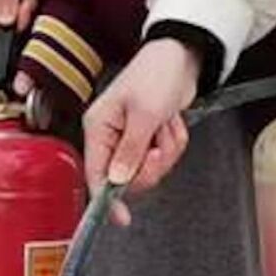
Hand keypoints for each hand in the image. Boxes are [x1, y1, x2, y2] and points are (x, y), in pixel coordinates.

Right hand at [84, 40, 200, 208]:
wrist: (179, 57)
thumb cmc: (155, 75)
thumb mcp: (144, 114)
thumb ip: (130, 151)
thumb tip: (117, 181)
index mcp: (98, 128)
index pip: (96, 173)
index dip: (107, 199)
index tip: (121, 218)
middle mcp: (110, 137)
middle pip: (127, 177)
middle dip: (151, 164)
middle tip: (159, 145)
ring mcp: (130, 139)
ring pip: (150, 169)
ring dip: (166, 149)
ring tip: (165, 124)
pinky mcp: (148, 138)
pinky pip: (164, 157)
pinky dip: (173, 142)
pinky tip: (170, 122)